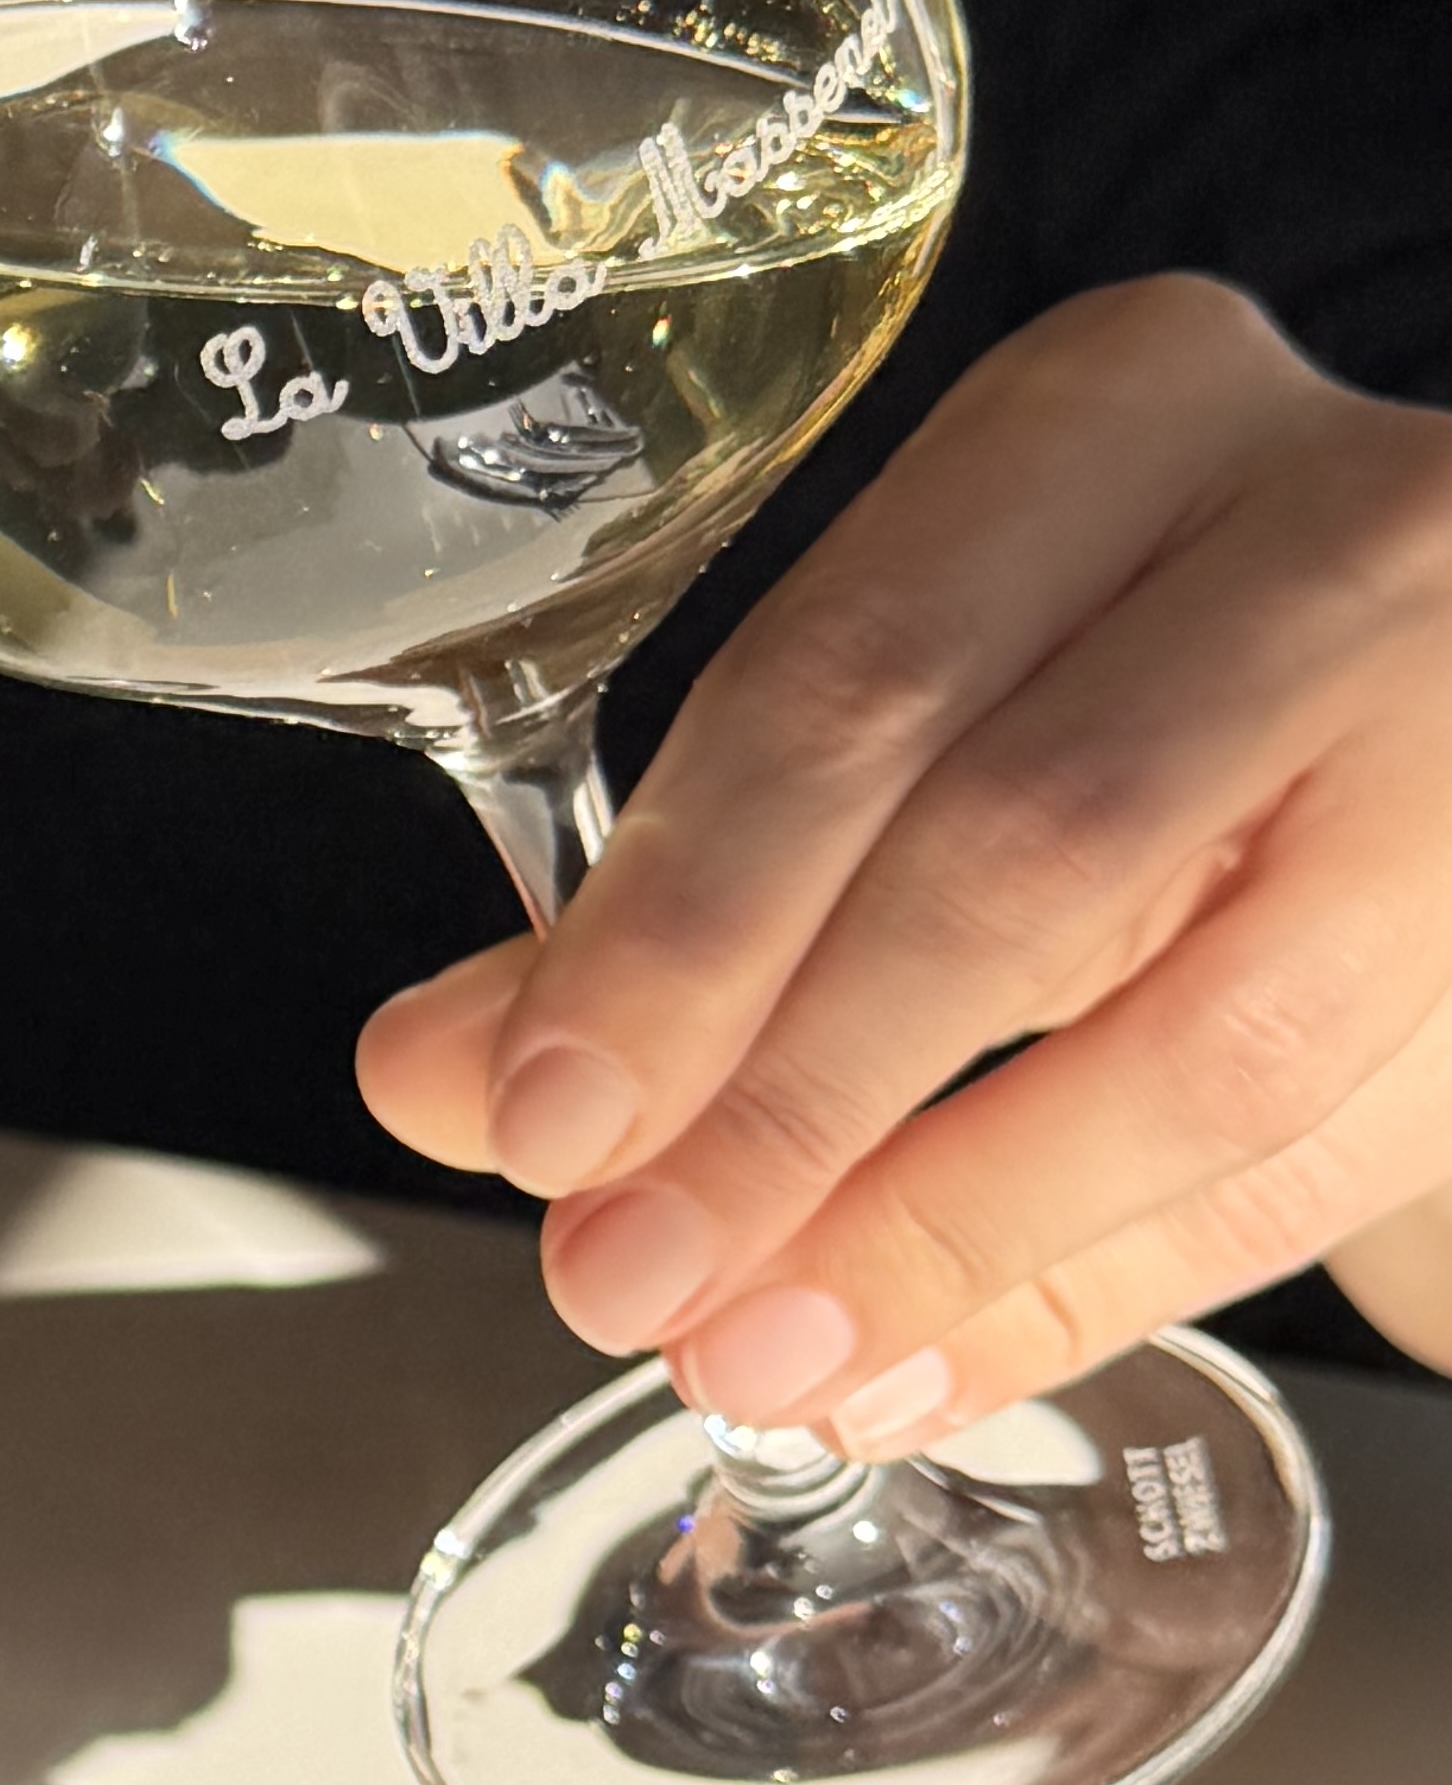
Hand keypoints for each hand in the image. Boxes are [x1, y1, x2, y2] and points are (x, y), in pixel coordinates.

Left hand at [357, 278, 1451, 1428]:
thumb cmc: (1149, 672)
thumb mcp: (924, 714)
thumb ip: (680, 886)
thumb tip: (449, 1077)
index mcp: (1123, 415)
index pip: (861, 675)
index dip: (683, 926)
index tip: (540, 1117)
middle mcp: (1335, 534)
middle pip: (1029, 844)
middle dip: (792, 1099)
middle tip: (620, 1272)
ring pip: (1211, 1038)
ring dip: (941, 1236)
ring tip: (754, 1357)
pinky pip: (1308, 1169)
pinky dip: (1081, 1293)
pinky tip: (915, 1370)